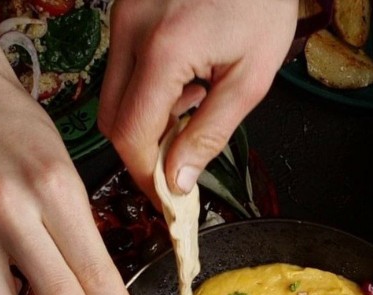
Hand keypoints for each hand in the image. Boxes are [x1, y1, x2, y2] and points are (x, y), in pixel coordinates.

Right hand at [98, 0, 296, 200]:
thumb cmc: (261, 1)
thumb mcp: (251, 77)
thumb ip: (210, 132)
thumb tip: (178, 180)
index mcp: (164, 49)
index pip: (132, 133)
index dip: (145, 173)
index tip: (166, 197)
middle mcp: (130, 30)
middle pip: (110, 118)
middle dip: (141, 149)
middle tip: (179, 160)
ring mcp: (121, 17)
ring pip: (111, 95)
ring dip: (144, 119)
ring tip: (192, 107)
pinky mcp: (124, 11)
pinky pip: (121, 68)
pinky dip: (145, 90)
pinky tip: (184, 81)